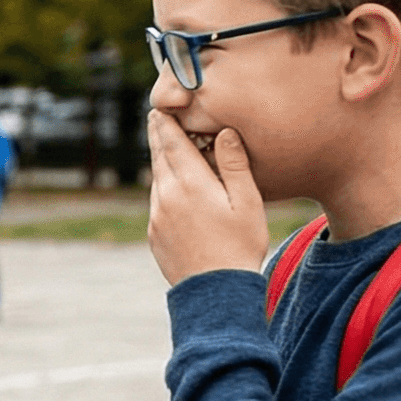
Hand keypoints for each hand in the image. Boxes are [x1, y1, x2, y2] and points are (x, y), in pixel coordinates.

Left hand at [145, 112, 268, 285]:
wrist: (214, 292)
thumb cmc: (240, 246)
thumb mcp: (247, 202)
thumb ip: (234, 164)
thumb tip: (224, 132)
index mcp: (190, 184)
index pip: (173, 143)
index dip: (166, 124)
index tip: (160, 109)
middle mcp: (167, 197)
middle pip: (159, 158)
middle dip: (158, 136)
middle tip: (155, 118)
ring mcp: (157, 217)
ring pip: (156, 180)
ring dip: (160, 162)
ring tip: (164, 147)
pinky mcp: (154, 234)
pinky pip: (156, 202)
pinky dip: (162, 187)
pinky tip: (170, 187)